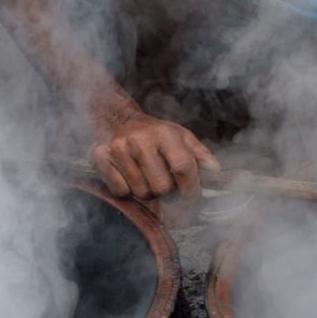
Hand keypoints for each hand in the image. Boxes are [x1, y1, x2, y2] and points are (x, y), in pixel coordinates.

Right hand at [90, 111, 220, 201]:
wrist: (119, 119)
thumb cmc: (155, 134)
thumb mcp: (181, 137)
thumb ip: (200, 155)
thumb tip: (215, 172)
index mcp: (165, 133)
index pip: (183, 167)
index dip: (191, 189)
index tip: (192, 198)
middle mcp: (140, 140)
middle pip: (162, 188)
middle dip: (168, 194)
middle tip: (166, 188)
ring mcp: (119, 149)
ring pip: (142, 193)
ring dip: (148, 193)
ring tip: (147, 179)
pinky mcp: (101, 157)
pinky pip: (121, 191)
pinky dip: (127, 191)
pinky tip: (130, 177)